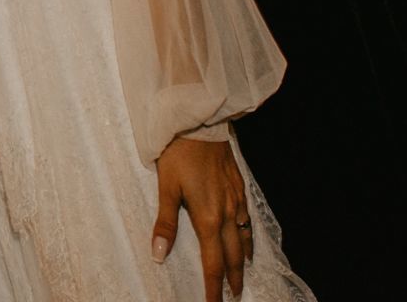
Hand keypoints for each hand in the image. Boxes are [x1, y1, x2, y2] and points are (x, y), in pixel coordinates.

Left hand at [152, 134, 251, 301]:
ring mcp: (236, 199)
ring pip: (243, 238)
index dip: (213, 287)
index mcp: (207, 218)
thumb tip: (159, 254)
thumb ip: (165, 223)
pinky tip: (245, 236)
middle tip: (232, 296)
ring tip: (241, 275)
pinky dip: (247, 235)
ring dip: (241, 260)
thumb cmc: (178, 153)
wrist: (200, 123)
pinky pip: (247, 219)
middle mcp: (226, 213)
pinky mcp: (238, 186)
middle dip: (232, 279)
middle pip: (232, 256)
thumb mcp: (165, 188)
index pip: (212, 263)